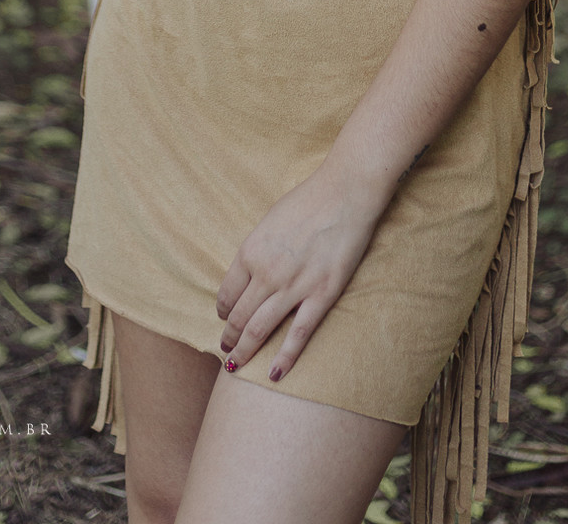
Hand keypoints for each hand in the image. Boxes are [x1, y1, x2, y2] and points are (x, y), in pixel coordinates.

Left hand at [215, 164, 384, 381]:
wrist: (345, 193)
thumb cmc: (308, 200)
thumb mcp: (270, 220)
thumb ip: (257, 249)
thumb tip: (251, 271)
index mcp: (250, 251)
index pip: (227, 293)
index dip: (223, 311)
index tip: (224, 318)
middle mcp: (266, 273)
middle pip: (240, 316)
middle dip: (230, 336)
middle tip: (226, 349)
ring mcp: (293, 287)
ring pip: (260, 330)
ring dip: (245, 351)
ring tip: (236, 366)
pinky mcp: (321, 295)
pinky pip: (298, 335)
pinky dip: (284, 357)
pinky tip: (274, 373)